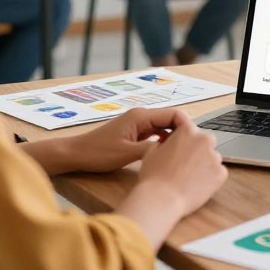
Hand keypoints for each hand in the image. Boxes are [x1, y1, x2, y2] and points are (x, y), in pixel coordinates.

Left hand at [62, 107, 182, 172]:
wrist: (76, 154)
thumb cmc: (98, 153)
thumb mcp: (128, 153)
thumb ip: (152, 149)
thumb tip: (173, 150)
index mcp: (141, 116)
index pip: (173, 115)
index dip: (186, 127)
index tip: (193, 142)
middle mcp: (141, 116)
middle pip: (170, 120)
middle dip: (181, 133)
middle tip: (189, 151)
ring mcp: (137, 124)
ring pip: (163, 128)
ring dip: (172, 139)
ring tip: (180, 154)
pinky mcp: (134, 132)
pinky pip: (155, 134)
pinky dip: (162, 142)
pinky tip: (164, 155)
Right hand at [135, 111, 226, 216]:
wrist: (161, 200)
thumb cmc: (154, 177)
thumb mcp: (151, 151)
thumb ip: (164, 142)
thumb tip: (167, 142)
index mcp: (187, 131)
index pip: (189, 128)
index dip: (183, 139)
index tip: (182, 146)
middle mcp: (204, 140)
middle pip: (204, 142)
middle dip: (196, 151)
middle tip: (183, 165)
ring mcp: (215, 156)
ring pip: (212, 158)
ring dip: (204, 165)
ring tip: (188, 178)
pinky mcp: (221, 173)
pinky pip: (218, 173)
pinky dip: (210, 178)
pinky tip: (196, 186)